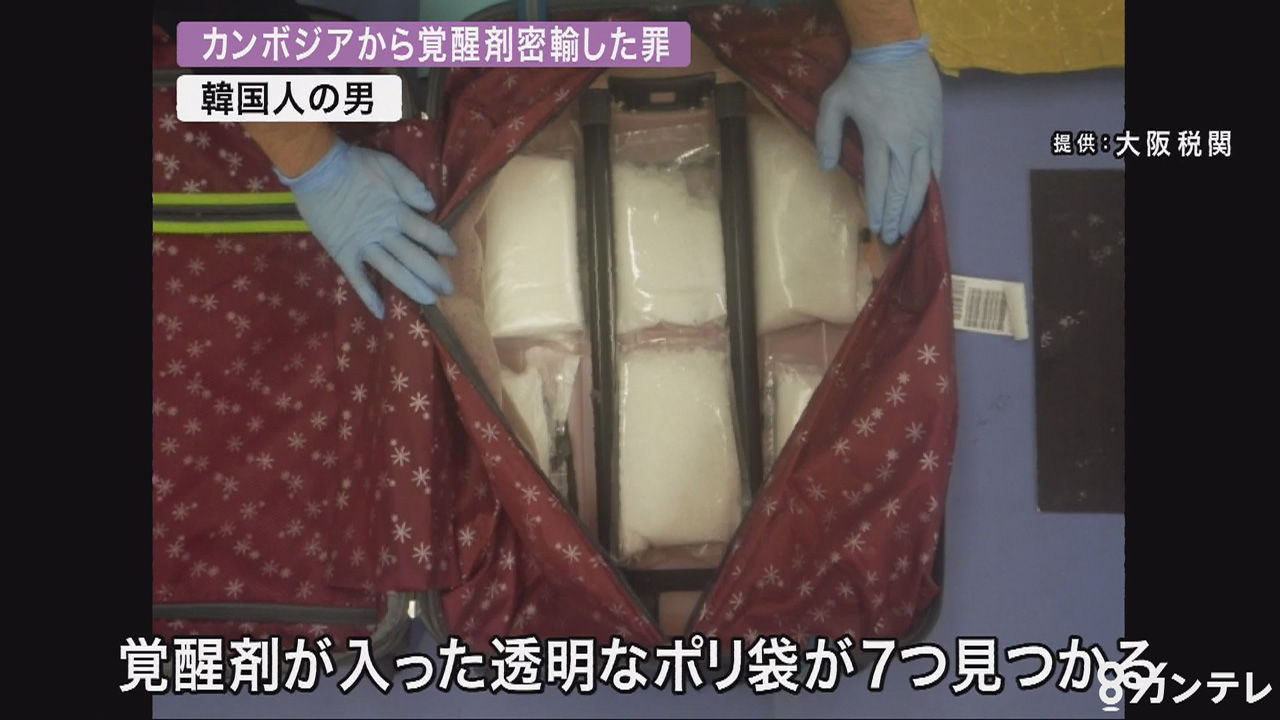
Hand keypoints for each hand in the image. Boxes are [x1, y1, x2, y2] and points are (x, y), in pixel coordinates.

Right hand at [275, 139, 455, 318]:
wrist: (316, 169)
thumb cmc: (354, 166)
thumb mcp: (387, 165)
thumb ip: (410, 184)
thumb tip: (431, 206)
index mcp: (395, 212)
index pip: (425, 232)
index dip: (441, 243)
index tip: (454, 252)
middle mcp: (382, 234)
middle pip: (413, 258)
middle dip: (434, 274)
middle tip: (449, 289)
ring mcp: (362, 246)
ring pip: (391, 272)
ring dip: (411, 287)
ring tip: (429, 301)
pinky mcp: (343, 254)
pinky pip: (357, 279)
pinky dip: (368, 296)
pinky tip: (381, 313)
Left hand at [816, 36, 941, 244]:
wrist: (895, 48)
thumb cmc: (861, 76)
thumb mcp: (833, 101)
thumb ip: (826, 135)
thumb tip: (826, 167)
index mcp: (879, 136)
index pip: (878, 182)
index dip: (877, 208)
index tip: (876, 227)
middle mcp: (905, 141)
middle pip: (902, 188)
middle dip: (896, 216)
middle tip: (892, 237)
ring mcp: (925, 135)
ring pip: (923, 180)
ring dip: (915, 207)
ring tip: (908, 227)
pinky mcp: (937, 128)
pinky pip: (937, 164)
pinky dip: (932, 186)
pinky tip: (926, 201)